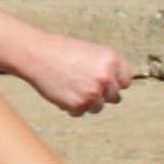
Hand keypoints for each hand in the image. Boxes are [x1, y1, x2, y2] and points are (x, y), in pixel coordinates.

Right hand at [7, 30, 134, 117]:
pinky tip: (62, 91)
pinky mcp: (78, 104)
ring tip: (71, 86)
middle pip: (114, 97)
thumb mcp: (91, 52)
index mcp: (111, 60)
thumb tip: (117, 89)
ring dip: (86, 102)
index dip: (114, 82)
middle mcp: (105, 77)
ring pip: (97, 107)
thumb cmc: (61, 51)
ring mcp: (92, 92)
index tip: (104, 81)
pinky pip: (80, 112)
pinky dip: (71, 106)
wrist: (37, 54)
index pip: (126, 80)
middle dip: (101, 94)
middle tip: (83, 84)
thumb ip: (107, 69)